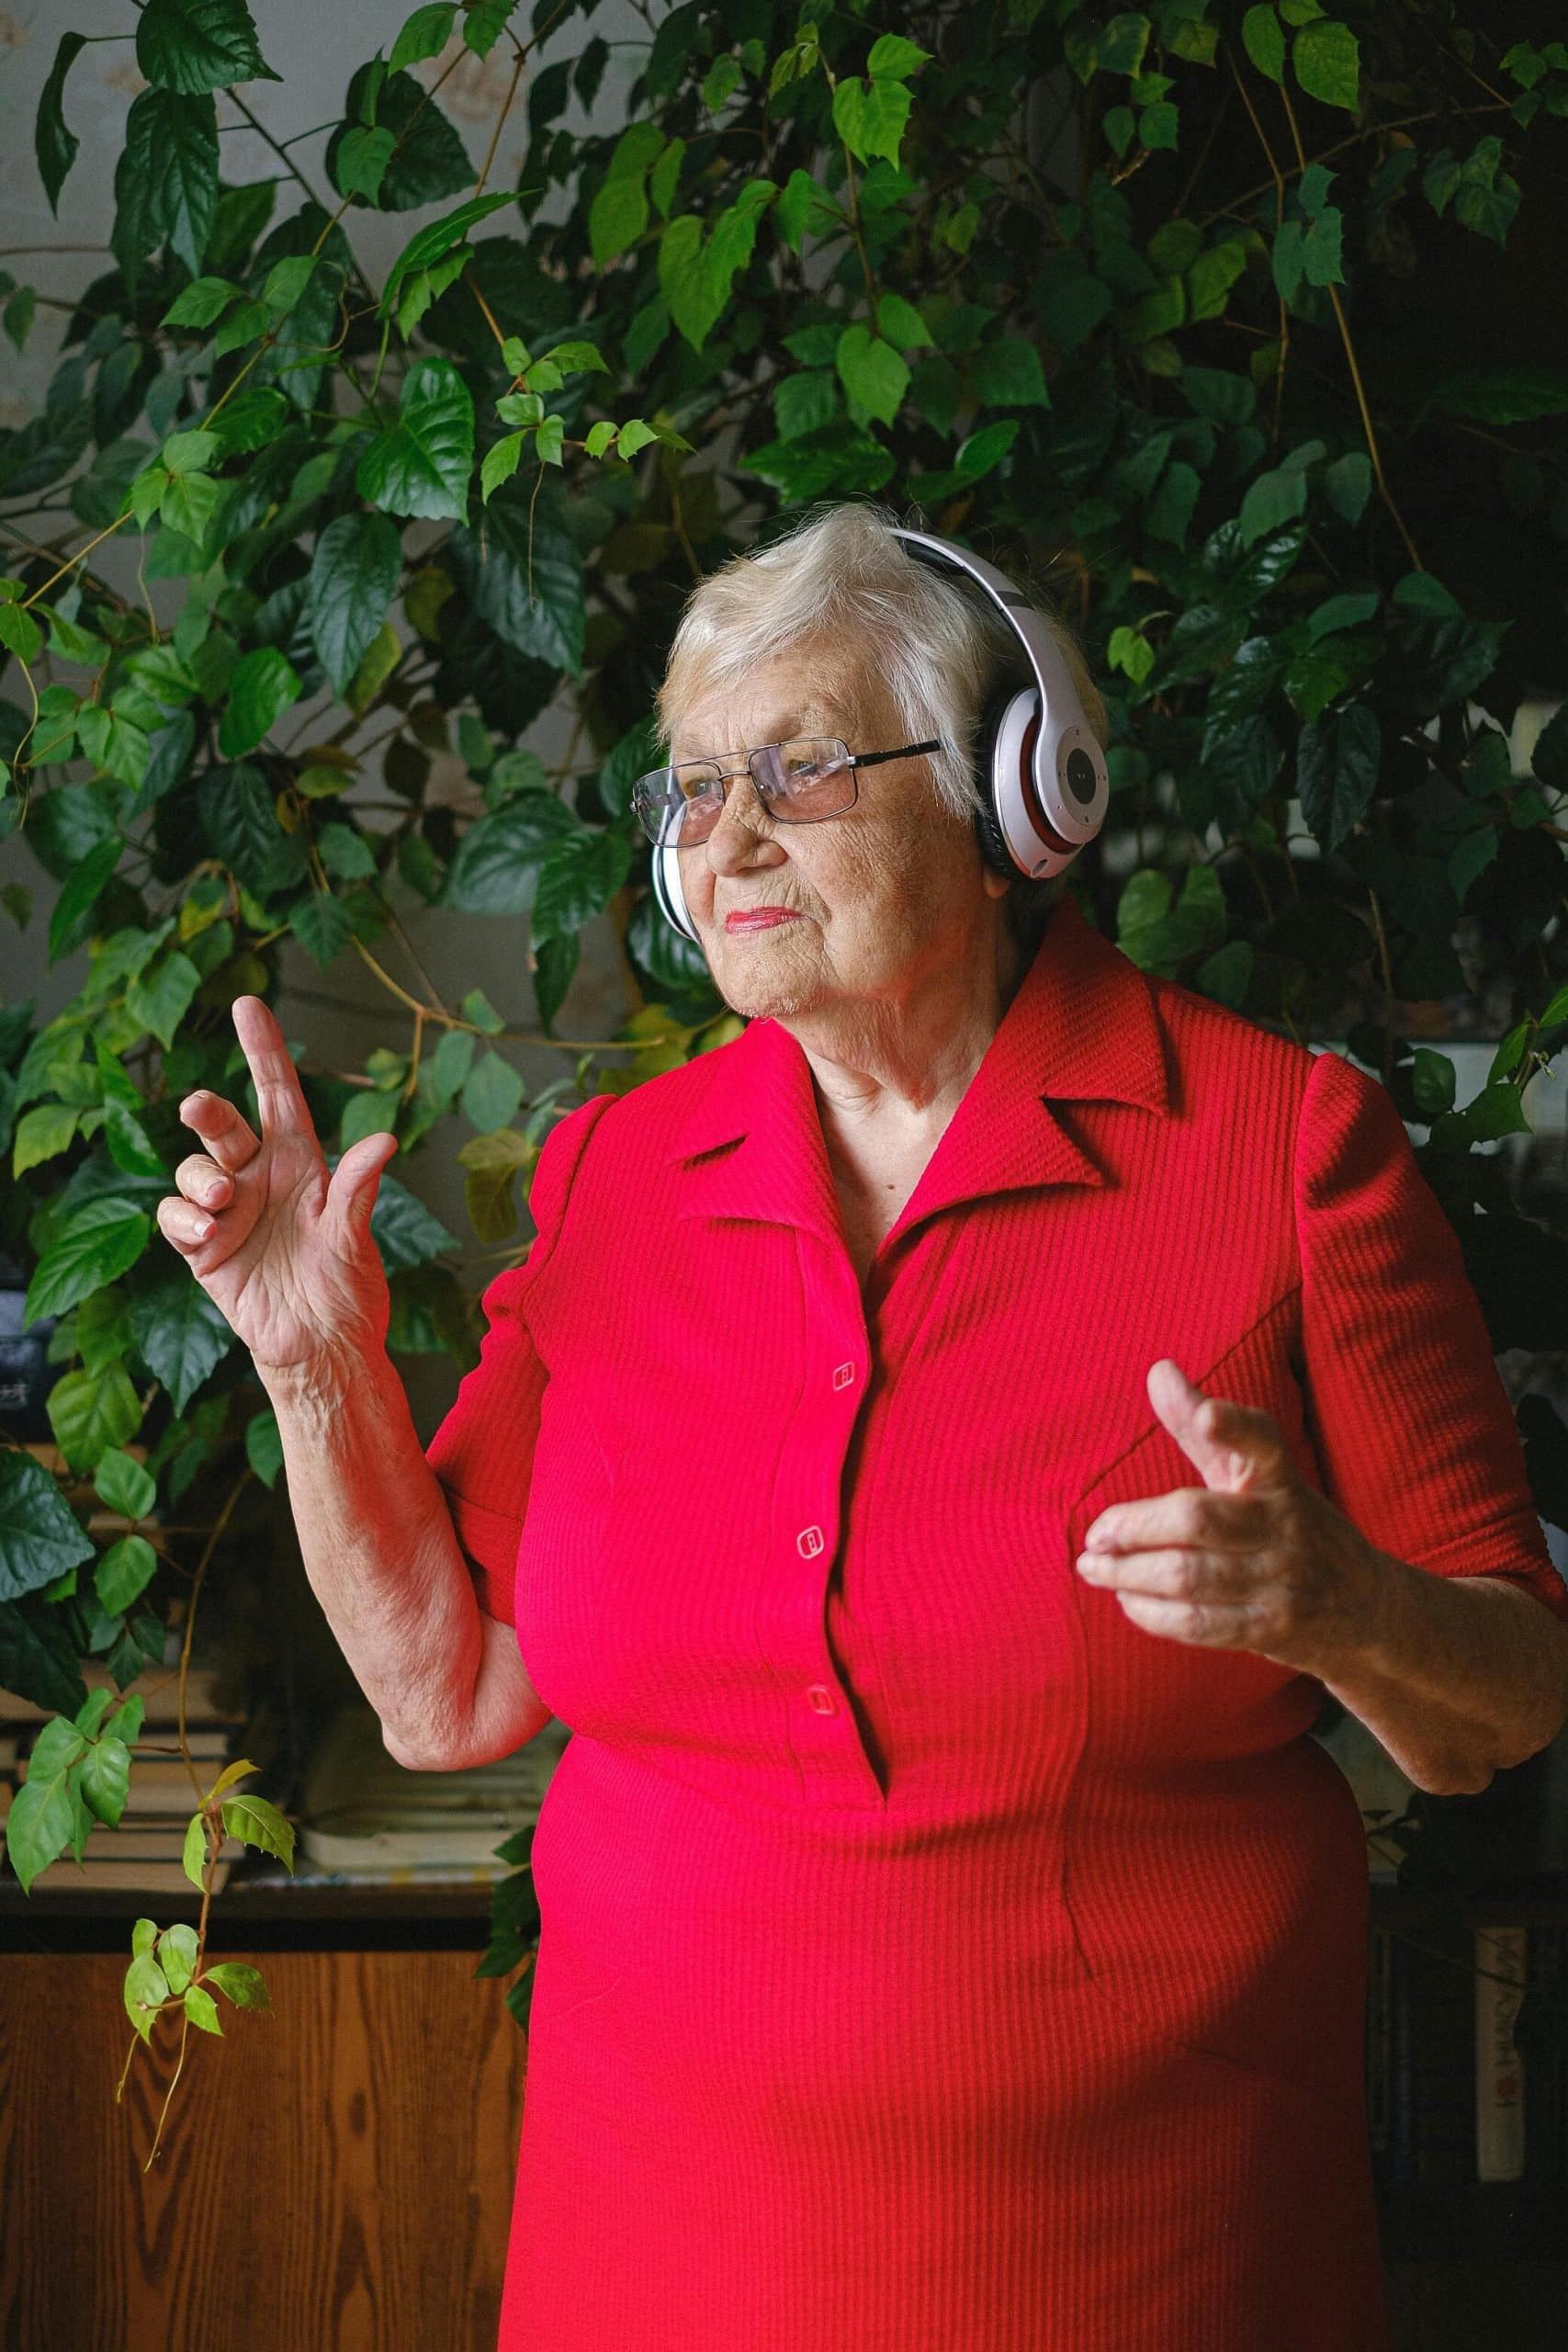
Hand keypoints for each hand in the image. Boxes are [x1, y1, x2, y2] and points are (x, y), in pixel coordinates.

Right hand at [155, 994, 400, 1376]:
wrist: (321, 1349)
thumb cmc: (347, 1290)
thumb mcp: (353, 1239)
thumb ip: (357, 1190)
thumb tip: (385, 1140)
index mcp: (301, 1164)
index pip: (278, 1095)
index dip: (265, 1050)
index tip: (248, 1004)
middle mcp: (259, 1179)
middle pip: (224, 1127)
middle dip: (207, 1113)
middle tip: (199, 1108)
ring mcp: (228, 1212)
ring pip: (193, 1169)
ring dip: (199, 1178)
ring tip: (224, 1201)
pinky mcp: (203, 1248)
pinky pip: (174, 1217)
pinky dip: (183, 1218)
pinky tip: (208, 1234)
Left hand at [1072, 1358, 1381, 1672]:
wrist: (1367, 1610)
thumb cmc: (1291, 1528)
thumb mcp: (1257, 1474)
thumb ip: (1201, 1428)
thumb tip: (1158, 1369)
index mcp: (1280, 1476)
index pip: (1264, 1441)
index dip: (1235, 1426)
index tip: (1208, 1416)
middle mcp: (1286, 1523)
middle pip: (1197, 1518)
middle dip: (1134, 1527)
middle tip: (1094, 1536)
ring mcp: (1283, 1579)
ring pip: (1189, 1575)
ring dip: (1129, 1574)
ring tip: (1094, 1568)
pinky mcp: (1274, 1628)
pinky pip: (1199, 1623)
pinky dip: (1152, 1613)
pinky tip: (1127, 1601)